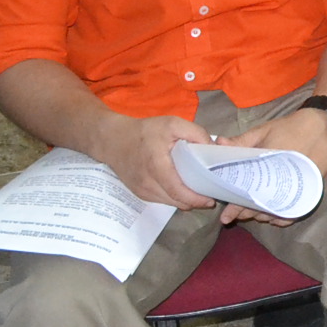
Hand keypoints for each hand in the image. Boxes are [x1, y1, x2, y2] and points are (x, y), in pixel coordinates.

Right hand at [95, 113, 217, 210]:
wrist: (113, 140)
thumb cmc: (145, 131)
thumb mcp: (173, 124)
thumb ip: (196, 133)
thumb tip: (212, 148)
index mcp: (156, 166)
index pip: (177, 190)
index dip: (195, 199)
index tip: (211, 200)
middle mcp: (147, 183)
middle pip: (175, 200)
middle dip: (195, 202)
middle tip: (210, 196)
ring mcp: (141, 190)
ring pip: (169, 203)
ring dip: (185, 201)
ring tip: (200, 193)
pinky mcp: (139, 193)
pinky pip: (161, 200)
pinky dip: (174, 198)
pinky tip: (184, 190)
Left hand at [220, 106, 326, 224]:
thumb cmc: (293, 127)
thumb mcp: (265, 129)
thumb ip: (242, 140)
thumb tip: (218, 144)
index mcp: (272, 166)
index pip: (250, 192)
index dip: (236, 206)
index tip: (226, 216)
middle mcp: (286, 180)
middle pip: (263, 206)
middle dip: (246, 212)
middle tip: (234, 215)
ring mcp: (299, 188)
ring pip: (278, 211)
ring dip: (262, 215)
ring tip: (251, 214)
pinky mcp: (310, 190)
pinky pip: (295, 211)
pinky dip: (282, 217)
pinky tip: (272, 216)